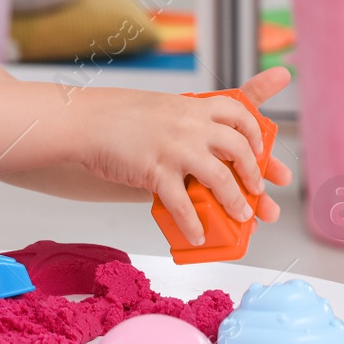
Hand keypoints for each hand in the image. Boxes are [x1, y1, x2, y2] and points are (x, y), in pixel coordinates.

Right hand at [70, 67, 291, 245]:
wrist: (82, 120)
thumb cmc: (113, 115)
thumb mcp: (157, 107)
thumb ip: (182, 120)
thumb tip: (198, 142)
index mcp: (191, 106)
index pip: (239, 111)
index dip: (255, 132)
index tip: (262, 148)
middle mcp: (189, 124)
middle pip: (239, 149)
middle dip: (255, 173)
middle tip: (258, 189)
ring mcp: (175, 148)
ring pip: (220, 179)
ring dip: (236, 202)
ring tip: (241, 216)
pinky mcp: (156, 171)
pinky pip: (183, 204)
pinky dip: (193, 224)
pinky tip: (198, 237)